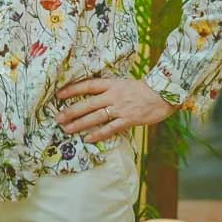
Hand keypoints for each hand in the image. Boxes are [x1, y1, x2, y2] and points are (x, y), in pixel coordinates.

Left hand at [54, 78, 174, 142]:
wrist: (164, 93)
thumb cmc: (143, 88)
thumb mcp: (123, 83)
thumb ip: (109, 89)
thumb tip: (92, 95)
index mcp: (112, 83)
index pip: (87, 85)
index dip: (72, 89)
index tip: (58, 94)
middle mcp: (113, 95)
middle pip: (88, 103)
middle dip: (71, 111)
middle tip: (57, 118)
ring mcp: (121, 108)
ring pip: (96, 117)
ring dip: (80, 124)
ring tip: (67, 129)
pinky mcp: (129, 119)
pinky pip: (111, 128)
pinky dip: (99, 134)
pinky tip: (88, 138)